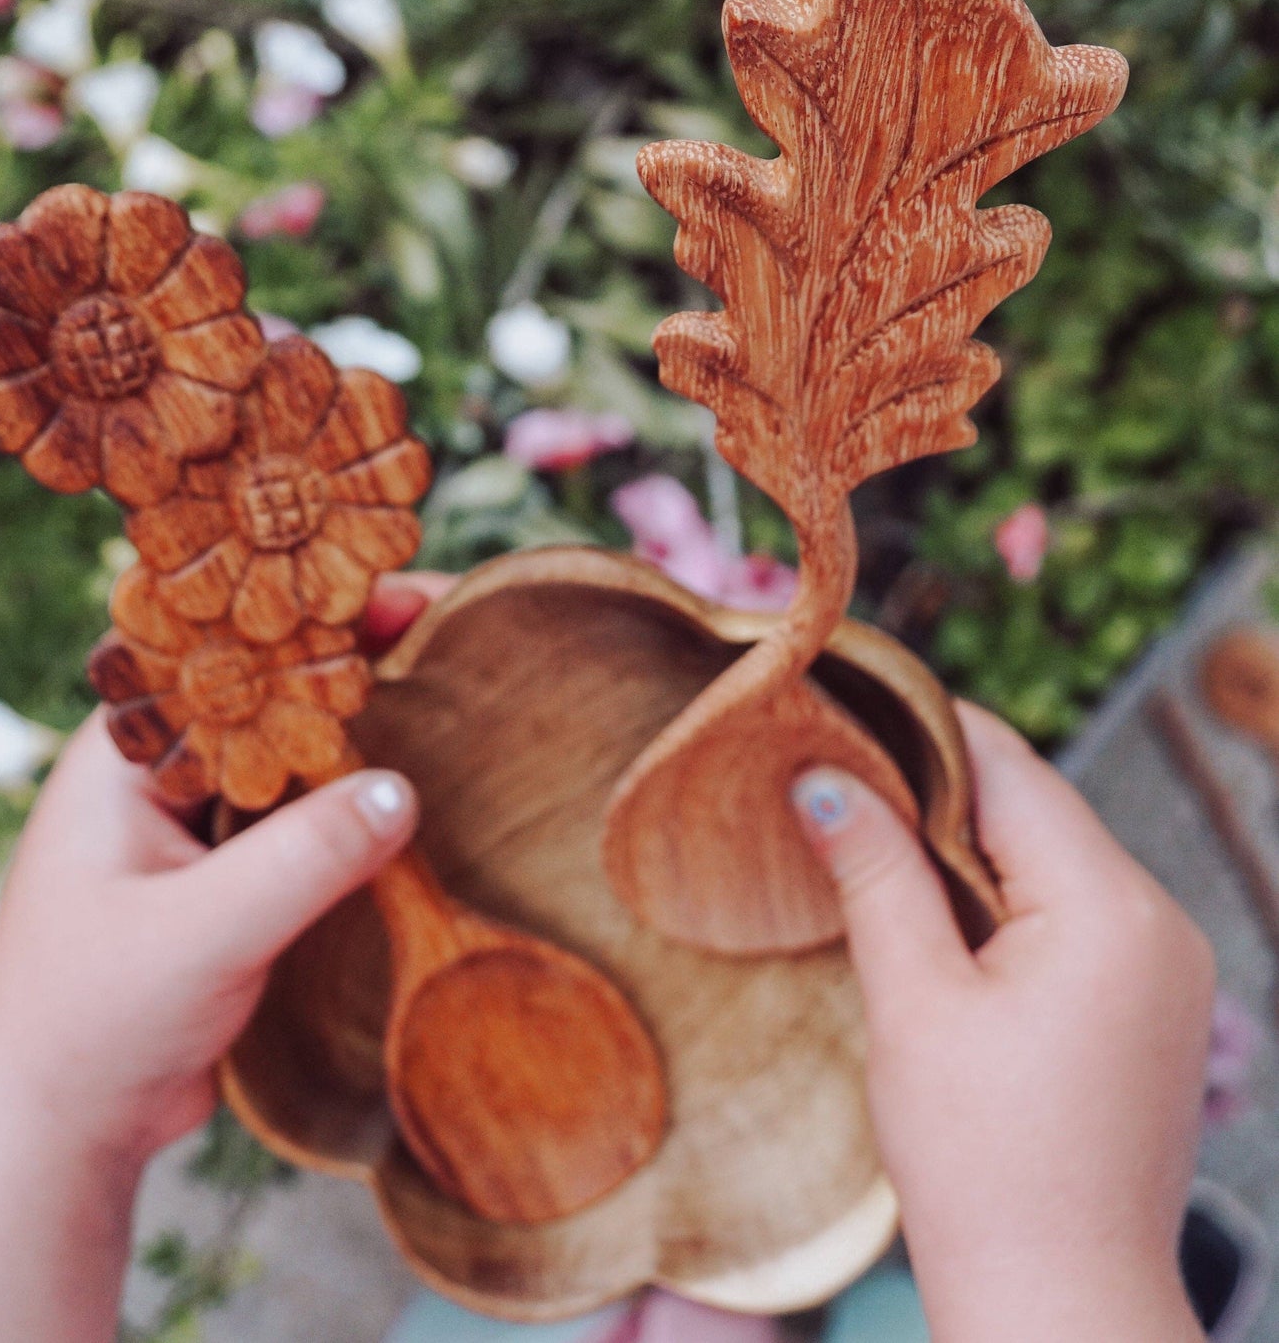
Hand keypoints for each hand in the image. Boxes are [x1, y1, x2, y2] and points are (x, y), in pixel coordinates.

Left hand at [0, 571, 455, 1166]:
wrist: (58, 1128)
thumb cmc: (89, 1021)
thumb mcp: (196, 933)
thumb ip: (299, 860)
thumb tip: (404, 790)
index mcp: (128, 753)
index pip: (230, 652)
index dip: (316, 615)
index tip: (407, 595)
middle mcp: (167, 773)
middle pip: (275, 693)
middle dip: (359, 664)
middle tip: (456, 636)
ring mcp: (204, 828)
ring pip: (301, 759)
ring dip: (369, 737)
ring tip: (459, 699)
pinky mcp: (237, 880)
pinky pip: (311, 824)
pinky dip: (363, 808)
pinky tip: (426, 795)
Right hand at [793, 702, 1213, 1342]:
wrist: (1063, 1301)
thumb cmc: (982, 1161)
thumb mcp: (912, 1000)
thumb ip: (874, 871)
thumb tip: (824, 778)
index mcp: (1109, 907)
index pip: (1008, 766)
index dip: (922, 729)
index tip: (845, 707)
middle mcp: (1159, 920)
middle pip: (1033, 807)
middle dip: (935, 792)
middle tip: (839, 784)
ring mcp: (1167, 965)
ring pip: (1049, 858)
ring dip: (964, 848)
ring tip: (874, 851)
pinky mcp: (1153, 1003)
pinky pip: (1072, 912)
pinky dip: (1002, 900)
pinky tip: (937, 921)